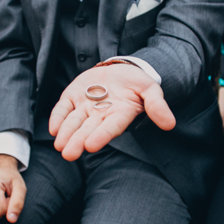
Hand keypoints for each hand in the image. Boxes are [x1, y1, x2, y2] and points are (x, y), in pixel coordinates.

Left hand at [50, 64, 174, 160]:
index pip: (110, 127)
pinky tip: (53, 128)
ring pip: (74, 122)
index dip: (101, 136)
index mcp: (120, 115)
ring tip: (59, 145)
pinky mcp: (73, 96)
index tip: (91, 146)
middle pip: (88, 129)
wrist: (120, 70)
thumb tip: (170, 124)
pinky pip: (63, 108)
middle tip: (68, 154)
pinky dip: (58, 117)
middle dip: (78, 141)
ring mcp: (85, 106)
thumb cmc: (137, 83)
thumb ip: (157, 106)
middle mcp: (101, 114)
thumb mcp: (150, 90)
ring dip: (66, 133)